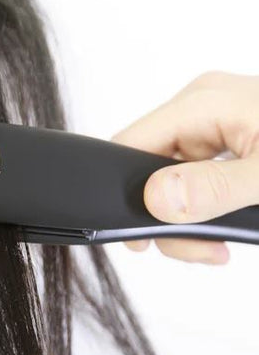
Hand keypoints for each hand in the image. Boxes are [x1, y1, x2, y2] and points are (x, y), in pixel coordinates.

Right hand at [109, 71, 258, 264]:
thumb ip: (216, 189)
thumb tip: (155, 198)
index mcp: (203, 103)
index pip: (130, 144)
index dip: (126, 192)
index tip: (144, 239)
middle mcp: (201, 108)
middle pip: (149, 168)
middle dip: (168, 217)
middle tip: (204, 251)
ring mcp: (215, 124)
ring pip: (170, 179)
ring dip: (189, 219)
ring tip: (222, 247)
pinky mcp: (229, 142)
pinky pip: (195, 178)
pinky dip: (205, 208)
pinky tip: (229, 225)